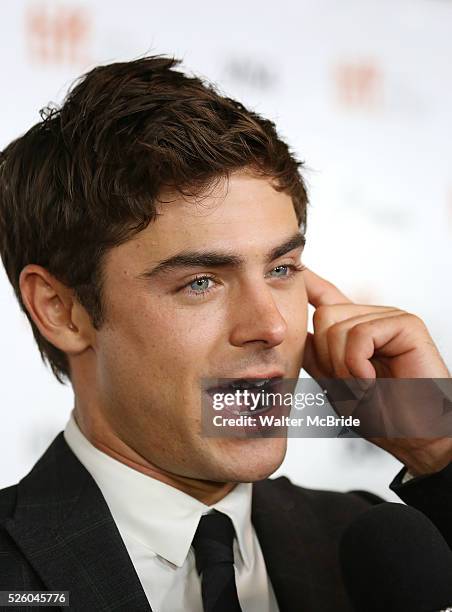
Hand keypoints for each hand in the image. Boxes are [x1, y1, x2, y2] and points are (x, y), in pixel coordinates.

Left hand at [301, 267, 451, 475]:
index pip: (326, 296)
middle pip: (322, 316)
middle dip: (328, 358)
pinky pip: (360, 334)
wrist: (415, 437)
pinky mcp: (406, 324)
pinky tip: (372, 381)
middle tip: (351, 383)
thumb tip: (294, 329)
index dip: (309, 283)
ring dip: (344, 367)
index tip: (295, 270)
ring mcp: (389, 318)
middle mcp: (372, 319)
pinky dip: (358, 364)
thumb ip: (316, 354)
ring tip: (365, 386)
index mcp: (355, 330)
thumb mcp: (334, 383)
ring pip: (337, 327)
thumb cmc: (381, 415)